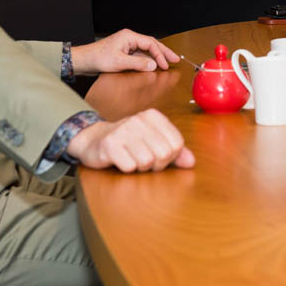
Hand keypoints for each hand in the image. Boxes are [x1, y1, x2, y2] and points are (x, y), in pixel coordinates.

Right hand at [67, 108, 194, 171]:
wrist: (94, 140)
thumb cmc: (129, 143)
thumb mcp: (154, 142)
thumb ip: (175, 151)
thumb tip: (191, 162)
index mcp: (153, 116)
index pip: (177, 144)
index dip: (170, 156)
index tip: (158, 154)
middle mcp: (139, 119)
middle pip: (164, 153)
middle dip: (156, 164)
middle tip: (144, 159)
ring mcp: (123, 130)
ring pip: (147, 161)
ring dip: (141, 167)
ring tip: (132, 159)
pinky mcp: (110, 145)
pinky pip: (130, 166)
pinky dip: (127, 169)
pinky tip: (121, 160)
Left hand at [72, 29, 180, 74]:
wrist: (84, 61)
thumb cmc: (98, 58)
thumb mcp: (119, 62)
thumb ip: (138, 64)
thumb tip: (153, 65)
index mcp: (129, 37)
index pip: (150, 44)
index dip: (160, 55)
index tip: (166, 65)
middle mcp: (130, 39)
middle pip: (151, 44)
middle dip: (164, 52)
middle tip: (175, 59)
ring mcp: (127, 46)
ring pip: (146, 50)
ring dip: (156, 57)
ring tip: (167, 64)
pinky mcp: (124, 53)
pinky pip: (140, 56)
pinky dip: (148, 61)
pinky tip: (153, 67)